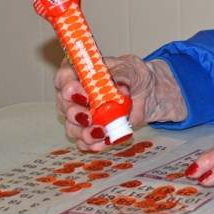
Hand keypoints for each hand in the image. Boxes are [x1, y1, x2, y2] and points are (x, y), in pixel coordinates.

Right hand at [54, 56, 185, 150]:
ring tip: (102, 132)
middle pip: (63, 105)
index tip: (83, 95)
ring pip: (72, 126)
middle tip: (88, 117)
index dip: (68, 87)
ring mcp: (82, 114)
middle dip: (74, 113)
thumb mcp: (132, 69)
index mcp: (82, 72)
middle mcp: (76, 94)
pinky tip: (105, 142)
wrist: (149, 93)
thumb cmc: (135, 76)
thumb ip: (122, 74)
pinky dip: (93, 144)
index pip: (63, 77)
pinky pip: (85, 141)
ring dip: (84, 133)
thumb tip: (117, 87)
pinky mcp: (91, 129)